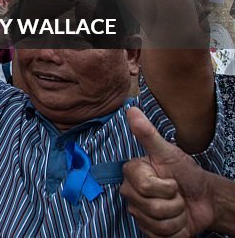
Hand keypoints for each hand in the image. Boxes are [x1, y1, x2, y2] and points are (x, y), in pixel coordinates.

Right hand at [120, 107, 214, 236]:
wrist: (204, 198)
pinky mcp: (149, 232)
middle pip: (152, 209)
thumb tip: (131, 110)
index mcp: (132, 174)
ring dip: (177, 217)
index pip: (146, 188)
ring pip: (158, 224)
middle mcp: (131, 194)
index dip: (166, 187)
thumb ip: (147, 133)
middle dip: (174, 203)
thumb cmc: (186, 173)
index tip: (172, 180)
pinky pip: (160, 237)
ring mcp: (139, 214)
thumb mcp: (169, 153)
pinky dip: (176, 231)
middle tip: (177, 194)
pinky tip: (177, 221)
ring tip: (179, 207)